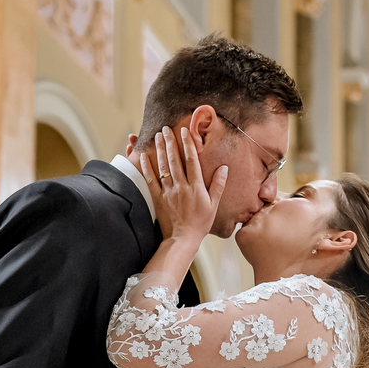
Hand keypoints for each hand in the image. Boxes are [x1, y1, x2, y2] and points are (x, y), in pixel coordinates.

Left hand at [139, 125, 226, 241]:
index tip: (184, 130)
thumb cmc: (200, 223)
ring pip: (162, 167)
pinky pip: (151, 180)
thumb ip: (218, 185)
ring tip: (157, 136)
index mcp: (196, 187)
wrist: (182, 239)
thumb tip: (224, 168)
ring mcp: (168, 192)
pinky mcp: (158, 198)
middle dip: (170, 142)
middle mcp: (181, 187)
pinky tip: (144, 156)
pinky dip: (147, 167)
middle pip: (175, 159)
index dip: (187, 144)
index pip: (191, 160)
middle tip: (166, 128)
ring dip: (159, 150)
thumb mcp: (214, 205)